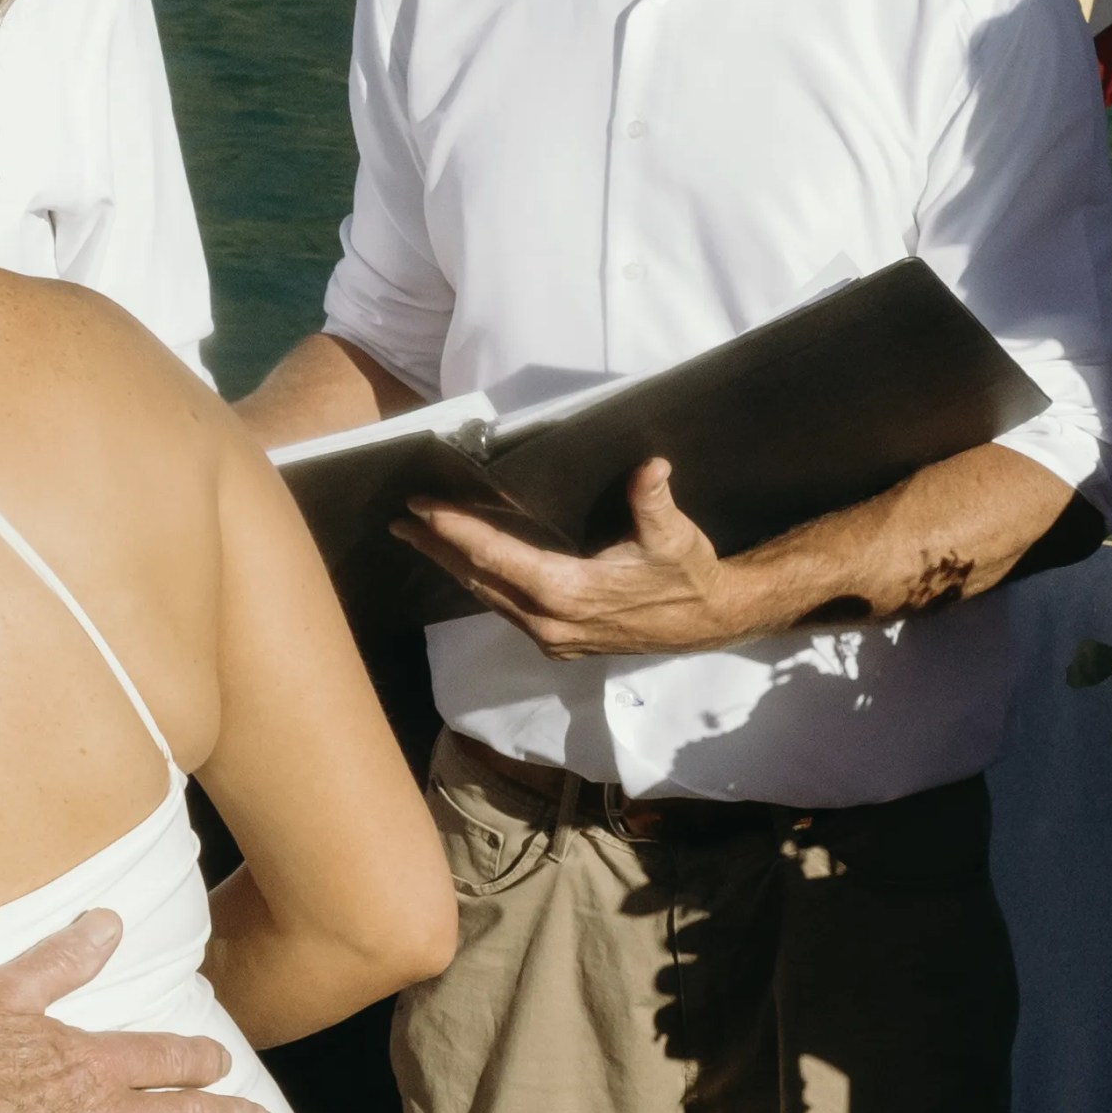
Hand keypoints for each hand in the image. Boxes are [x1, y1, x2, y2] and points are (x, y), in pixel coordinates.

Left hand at [395, 458, 779, 659]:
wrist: (710, 621)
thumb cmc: (688, 573)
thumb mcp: (673, 535)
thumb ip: (653, 502)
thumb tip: (651, 469)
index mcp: (568, 592)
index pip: (495, 556)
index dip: (455, 530)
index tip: (421, 508)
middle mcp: (551, 621)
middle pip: (479, 580)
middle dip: (437, 549)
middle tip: (401, 521)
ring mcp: (553, 637)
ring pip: (489, 599)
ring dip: (454, 568)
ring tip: (421, 539)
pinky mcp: (560, 643)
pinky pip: (507, 610)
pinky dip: (482, 585)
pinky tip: (468, 567)